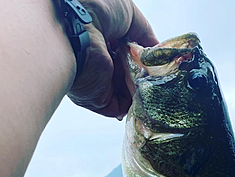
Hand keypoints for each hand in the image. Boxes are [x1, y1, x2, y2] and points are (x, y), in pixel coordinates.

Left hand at [67, 0, 157, 118]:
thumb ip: (145, 34)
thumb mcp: (129, 14)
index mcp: (104, 40)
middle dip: (145, 76)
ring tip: (155, 84)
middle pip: (129, 75)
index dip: (143, 59)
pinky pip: (121, 108)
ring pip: (127, 93)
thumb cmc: (95, 9)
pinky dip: (134, 105)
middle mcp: (100, 62)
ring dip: (142, 91)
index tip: (157, 62)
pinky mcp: (98, 99)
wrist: (75, 26)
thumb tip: (156, 50)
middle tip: (159, 75)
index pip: (128, 55)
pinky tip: (145, 96)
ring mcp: (99, 82)